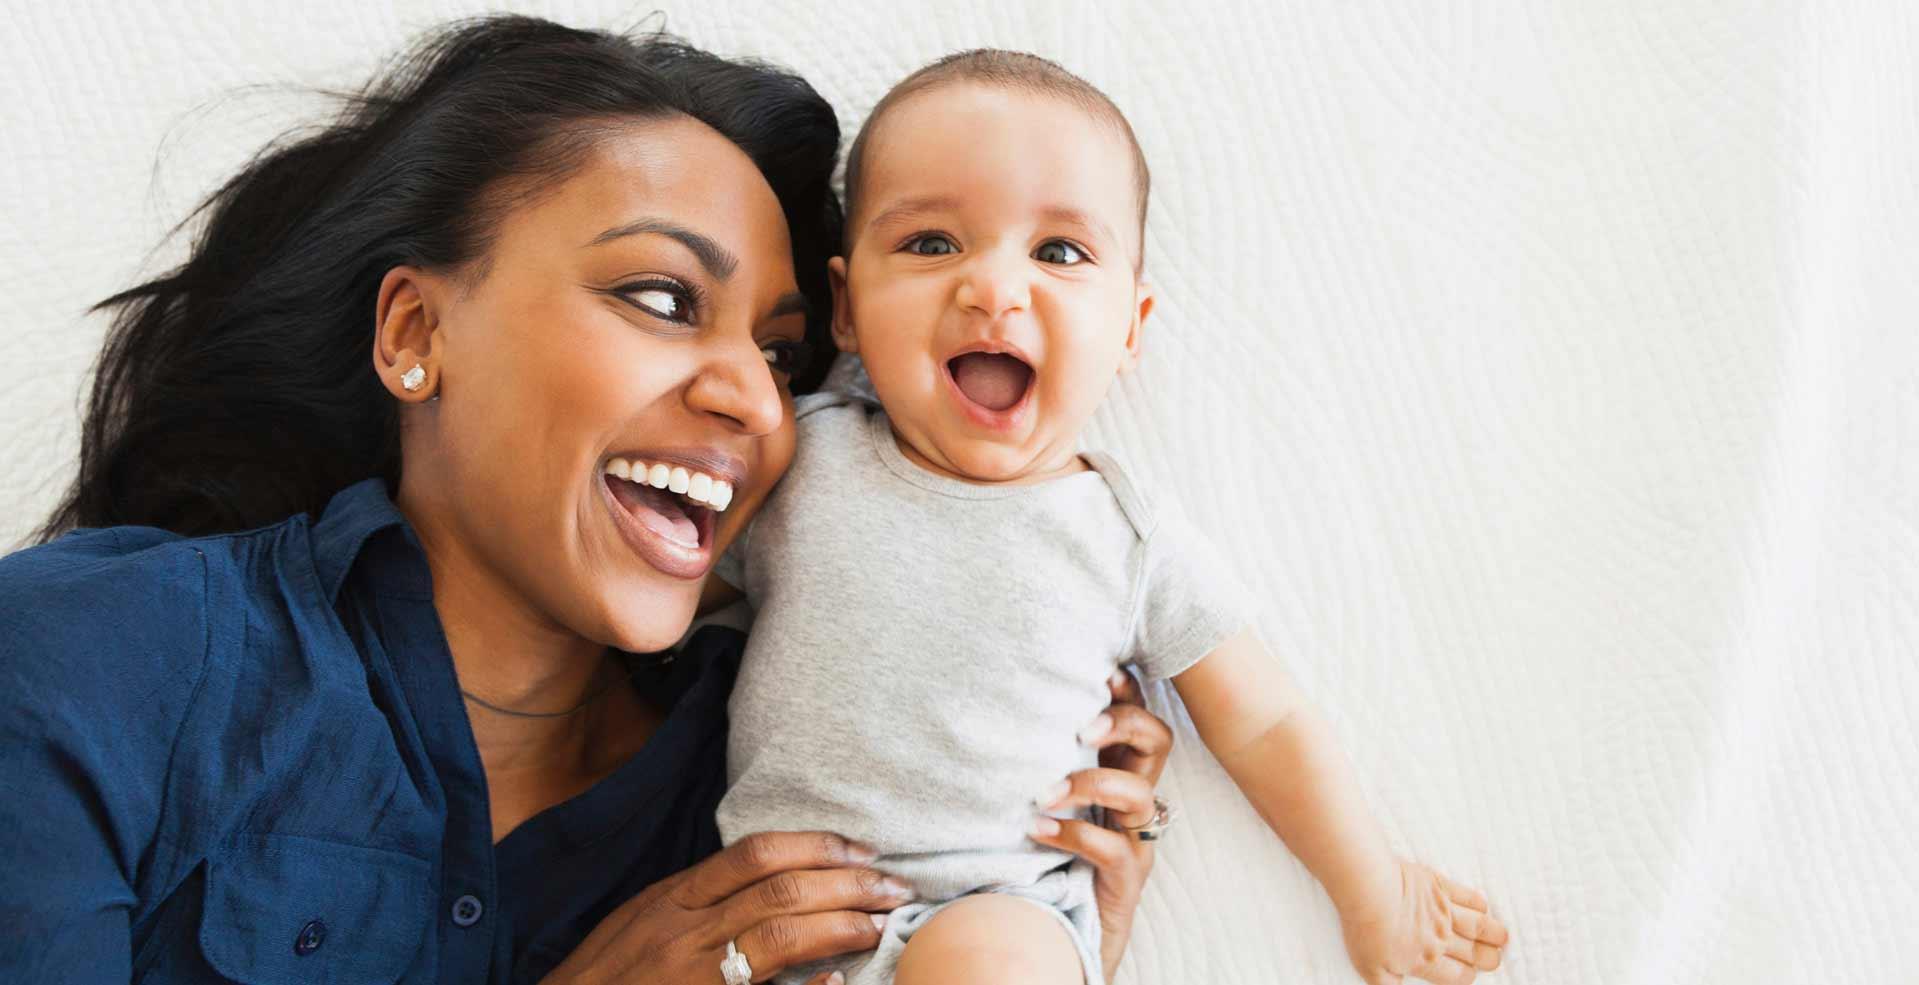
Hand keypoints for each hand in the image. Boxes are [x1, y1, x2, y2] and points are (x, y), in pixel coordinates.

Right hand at [540, 831, 910, 984]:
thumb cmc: (603, 977)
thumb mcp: (644, 923)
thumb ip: (699, 901)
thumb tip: (770, 880)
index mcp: (672, 900)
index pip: (754, 855)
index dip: (816, 846)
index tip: (861, 849)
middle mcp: (683, 931)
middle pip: (779, 891)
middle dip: (846, 883)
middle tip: (893, 885)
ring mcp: (691, 974)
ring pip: (778, 936)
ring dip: (840, 926)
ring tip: (880, 924)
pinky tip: (838, 981)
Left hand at [1029, 669, 1173, 982]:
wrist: (1052, 931)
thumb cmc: (1037, 853)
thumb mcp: (1035, 795)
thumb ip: (1026, 759)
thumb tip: (977, 707)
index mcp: (1114, 769)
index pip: (1135, 715)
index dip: (1126, 690)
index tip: (1098, 671)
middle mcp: (1132, 799)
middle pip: (1158, 741)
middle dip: (1126, 723)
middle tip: (1083, 726)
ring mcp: (1133, 839)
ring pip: (1141, 795)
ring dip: (1093, 782)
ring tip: (1046, 792)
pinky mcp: (1126, 880)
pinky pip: (1114, 849)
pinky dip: (1076, 834)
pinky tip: (1039, 830)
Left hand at [1339, 858, 1507, 984]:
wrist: (1367, 890)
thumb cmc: (1366, 929)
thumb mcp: (1372, 970)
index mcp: (1426, 960)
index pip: (1458, 975)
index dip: (1467, 976)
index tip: (1469, 973)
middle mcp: (1441, 938)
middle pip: (1475, 953)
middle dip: (1488, 958)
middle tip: (1493, 958)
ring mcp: (1443, 911)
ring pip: (1479, 925)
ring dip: (1494, 933)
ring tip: (1502, 937)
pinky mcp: (1439, 886)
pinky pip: (1467, 896)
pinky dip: (1479, 903)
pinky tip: (1483, 906)